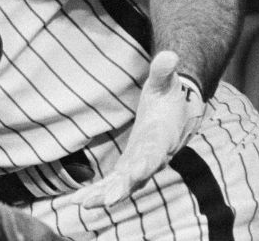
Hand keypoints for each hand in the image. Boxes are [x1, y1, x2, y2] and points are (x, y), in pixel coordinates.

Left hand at [70, 51, 204, 208]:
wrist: (179, 113)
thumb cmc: (169, 96)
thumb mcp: (167, 82)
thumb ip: (165, 71)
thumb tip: (169, 55)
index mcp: (162, 138)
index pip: (154, 153)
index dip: (146, 163)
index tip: (135, 173)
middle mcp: (153, 157)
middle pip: (138, 176)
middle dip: (122, 189)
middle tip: (104, 201)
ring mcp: (142, 165)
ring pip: (124, 185)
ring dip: (105, 196)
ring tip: (84, 204)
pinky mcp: (130, 168)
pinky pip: (115, 184)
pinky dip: (100, 193)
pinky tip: (79, 201)